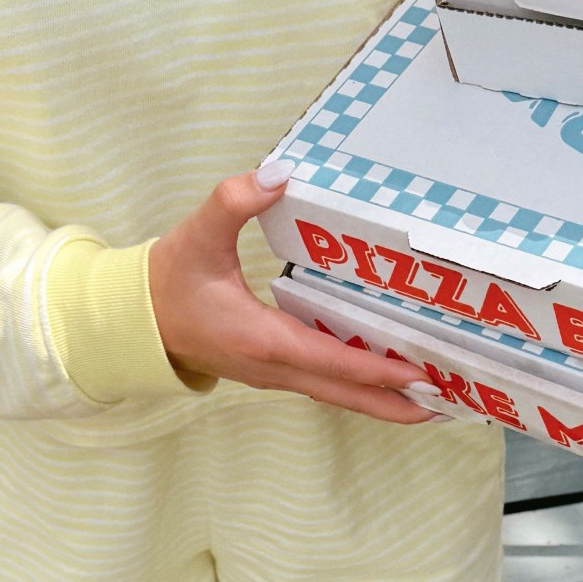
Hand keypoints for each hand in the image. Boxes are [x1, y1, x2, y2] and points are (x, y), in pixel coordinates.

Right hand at [147, 162, 439, 424]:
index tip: (420, 374)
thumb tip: (277, 174)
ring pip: (338, 395)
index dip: (377, 368)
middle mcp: (274, 368)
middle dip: (397, 403)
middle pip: (346, 394)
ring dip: (383, 401)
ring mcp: (273, 375)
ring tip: (432, 402)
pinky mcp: (272, 371)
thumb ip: (233, 201)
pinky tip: (386, 382)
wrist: (132, 322)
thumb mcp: (196, 236)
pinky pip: (325, 386)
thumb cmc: (166, 282)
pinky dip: (359, 388)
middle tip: (450, 407)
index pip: (332, 360)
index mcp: (262, 340)